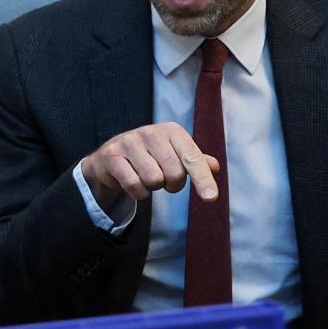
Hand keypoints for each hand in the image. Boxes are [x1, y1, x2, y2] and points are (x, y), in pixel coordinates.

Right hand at [80, 122, 220, 208]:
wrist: (112, 158)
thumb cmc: (151, 157)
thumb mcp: (175, 155)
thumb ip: (195, 161)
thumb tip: (215, 166)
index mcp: (172, 130)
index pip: (192, 157)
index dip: (202, 178)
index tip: (211, 198)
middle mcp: (151, 132)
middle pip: (174, 173)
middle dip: (172, 185)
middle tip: (164, 180)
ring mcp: (129, 142)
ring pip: (153, 180)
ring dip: (153, 187)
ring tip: (147, 177)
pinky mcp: (112, 155)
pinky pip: (134, 185)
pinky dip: (138, 192)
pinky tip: (134, 182)